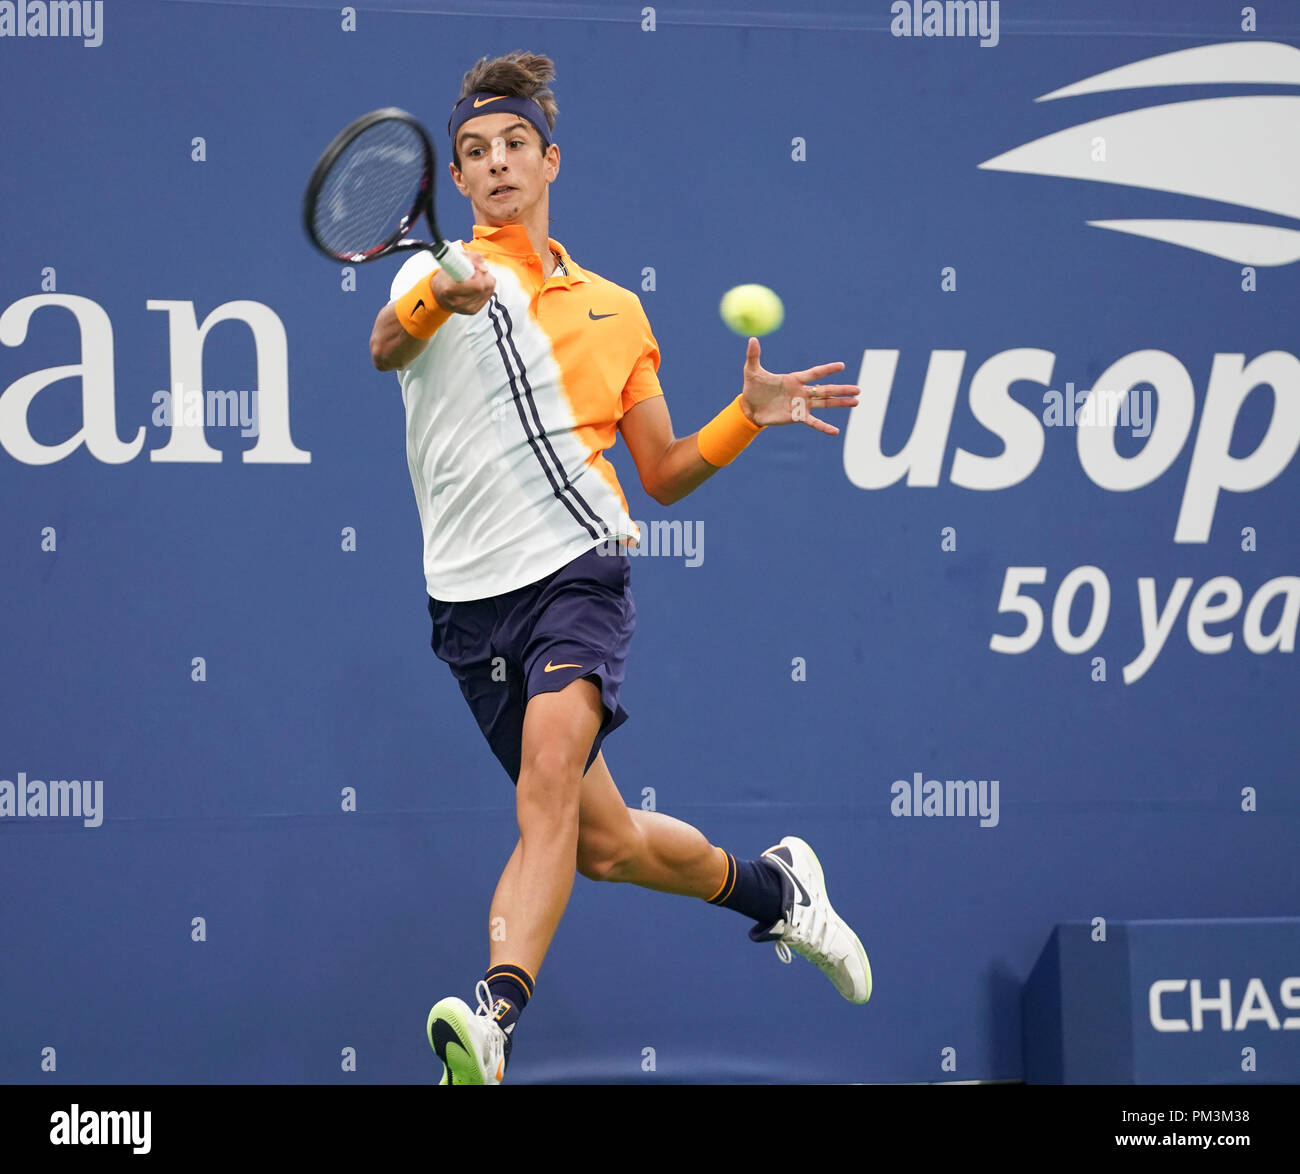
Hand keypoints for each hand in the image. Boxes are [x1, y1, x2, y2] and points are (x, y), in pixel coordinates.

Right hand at [432, 250, 494, 314]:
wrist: (439, 293)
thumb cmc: (446, 276)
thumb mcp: (455, 260)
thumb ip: (472, 258)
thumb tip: (485, 268)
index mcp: (450, 288)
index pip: (477, 284)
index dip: (480, 273)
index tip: (475, 268)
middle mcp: (458, 301)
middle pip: (485, 287)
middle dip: (484, 276)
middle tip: (476, 272)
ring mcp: (466, 308)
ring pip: (488, 291)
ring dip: (486, 281)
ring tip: (474, 278)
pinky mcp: (472, 311)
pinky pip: (487, 297)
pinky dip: (486, 289)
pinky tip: (477, 286)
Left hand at [739, 337, 859, 434]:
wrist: (749, 409)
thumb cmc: (752, 388)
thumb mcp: (751, 371)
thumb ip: (754, 356)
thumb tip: (752, 339)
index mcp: (794, 379)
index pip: (815, 373)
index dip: (827, 370)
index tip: (842, 366)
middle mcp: (802, 392)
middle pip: (826, 390)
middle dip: (842, 389)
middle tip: (859, 389)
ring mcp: (801, 405)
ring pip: (825, 404)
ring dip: (840, 403)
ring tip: (856, 402)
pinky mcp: (797, 417)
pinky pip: (813, 423)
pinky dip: (824, 427)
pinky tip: (835, 431)